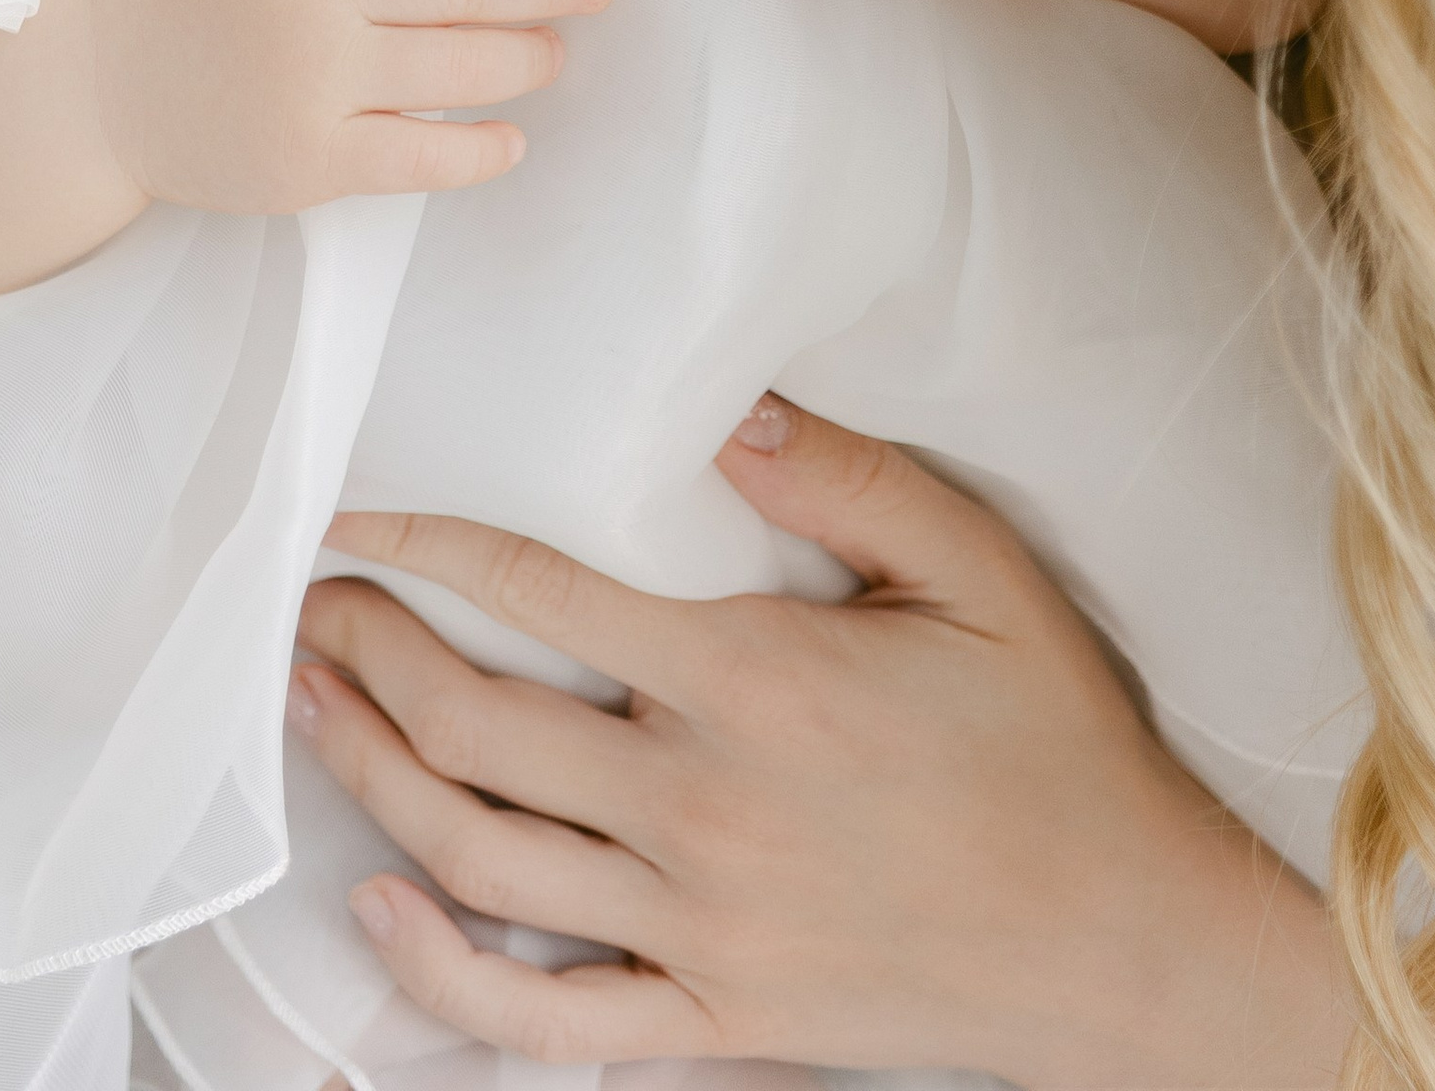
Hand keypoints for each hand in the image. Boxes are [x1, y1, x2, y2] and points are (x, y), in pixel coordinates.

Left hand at [291, 400, 1351, 1089]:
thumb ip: (849, 479)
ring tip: (310, 706)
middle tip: (305, 599)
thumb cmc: (1058, 746)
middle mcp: (700, 807)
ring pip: (479, 855)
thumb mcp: (981, 571)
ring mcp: (697, 928)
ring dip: (370, 776)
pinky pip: (542, 1018)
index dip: (425, 543)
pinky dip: (440, 976)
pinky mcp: (715, 1020)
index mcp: (754, 680)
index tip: (352, 512)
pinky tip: (382, 911)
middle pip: (474, 724)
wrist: (1129, 946)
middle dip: (366, 652)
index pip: (539, 592)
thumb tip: (727, 414)